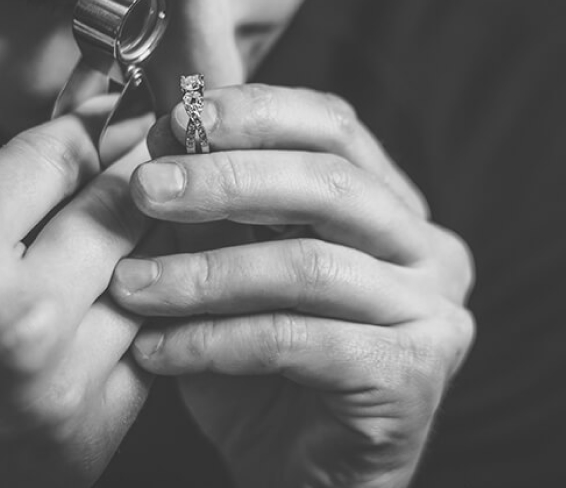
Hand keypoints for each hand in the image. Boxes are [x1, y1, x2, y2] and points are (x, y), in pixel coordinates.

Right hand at [0, 106, 151, 486]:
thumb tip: (84, 129)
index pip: (58, 157)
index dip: (92, 128)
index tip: (118, 116)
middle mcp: (20, 317)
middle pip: (118, 209)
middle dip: (138, 171)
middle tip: (157, 149)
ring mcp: (63, 380)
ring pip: (149, 272)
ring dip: (152, 238)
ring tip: (154, 216)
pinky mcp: (93, 430)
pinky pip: (147, 340)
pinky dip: (147, 308)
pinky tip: (145, 286)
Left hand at [110, 85, 474, 487]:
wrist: (301, 476)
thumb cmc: (266, 369)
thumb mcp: (233, 271)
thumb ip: (215, 209)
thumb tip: (164, 134)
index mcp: (395, 207)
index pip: (335, 126)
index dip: (255, 113)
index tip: (175, 122)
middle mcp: (429, 249)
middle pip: (332, 183)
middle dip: (228, 178)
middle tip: (147, 187)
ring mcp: (433, 310)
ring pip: (310, 265)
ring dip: (206, 273)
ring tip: (132, 283)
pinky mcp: (414, 372)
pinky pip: (299, 341)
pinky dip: (217, 342)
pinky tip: (158, 351)